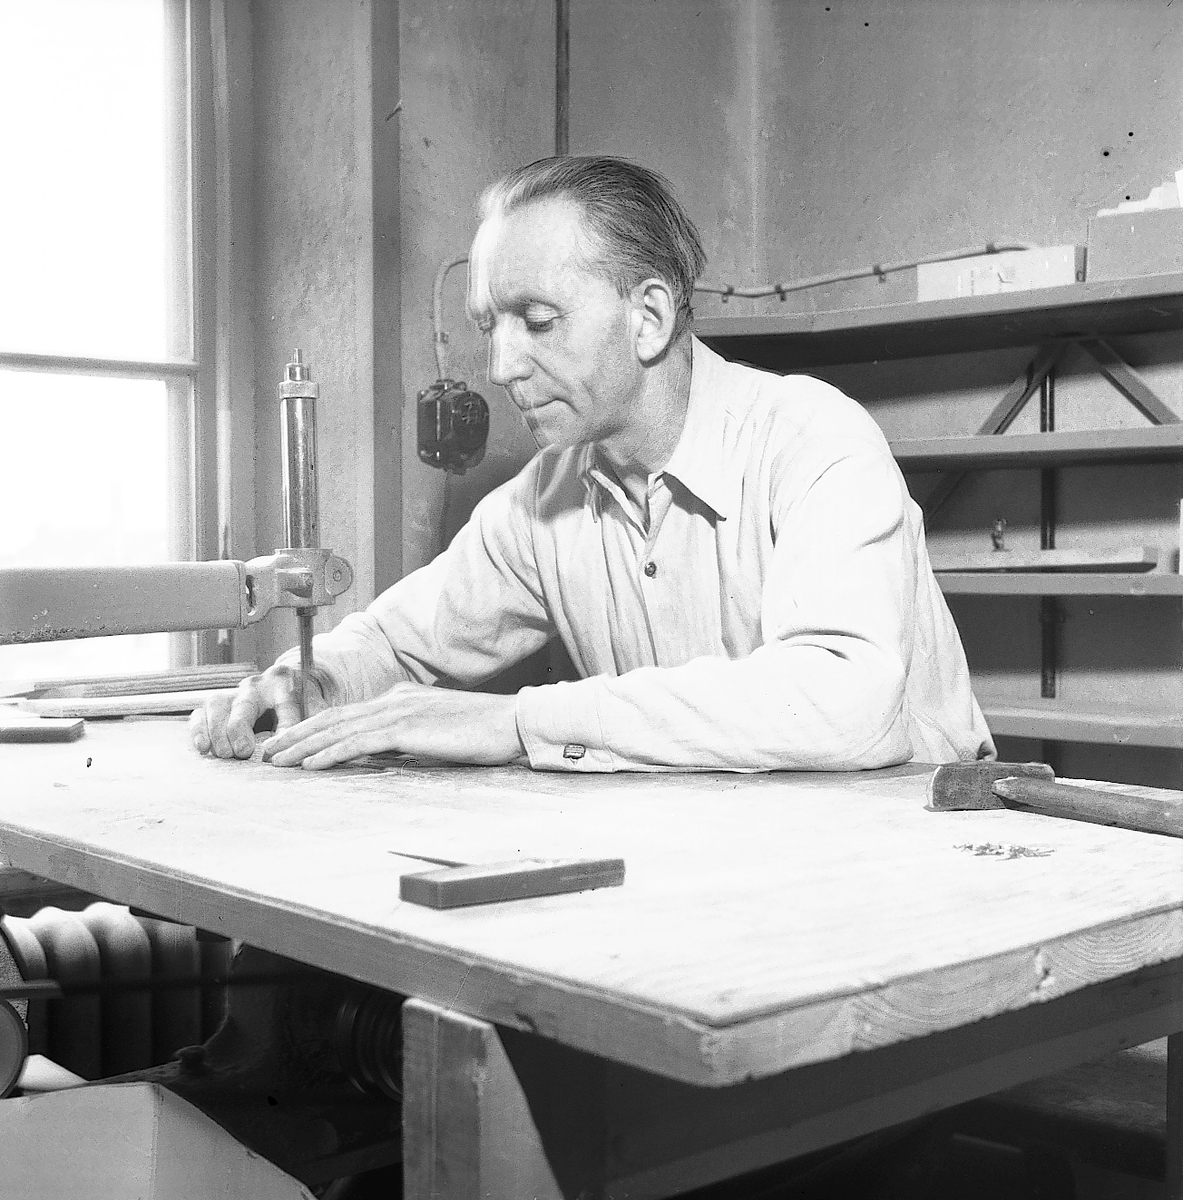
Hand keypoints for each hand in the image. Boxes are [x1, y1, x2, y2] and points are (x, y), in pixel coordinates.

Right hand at [189, 665, 327, 758]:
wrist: (286, 685)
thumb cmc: (301, 701)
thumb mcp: (313, 708)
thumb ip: (312, 723)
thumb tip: (306, 748)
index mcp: (284, 684)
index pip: (286, 705)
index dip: (282, 728)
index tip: (274, 751)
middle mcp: (255, 686)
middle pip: (244, 705)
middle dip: (240, 730)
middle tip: (242, 752)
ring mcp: (233, 693)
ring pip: (217, 705)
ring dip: (217, 732)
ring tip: (224, 754)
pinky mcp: (216, 705)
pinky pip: (200, 713)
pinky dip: (199, 730)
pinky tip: (203, 748)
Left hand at [260, 680, 524, 769]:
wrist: (512, 723)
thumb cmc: (483, 732)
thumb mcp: (437, 733)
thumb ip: (408, 738)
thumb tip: (382, 753)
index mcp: (400, 700)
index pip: (347, 714)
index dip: (313, 728)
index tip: (290, 744)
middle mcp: (394, 701)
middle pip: (333, 718)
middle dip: (295, 735)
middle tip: (267, 751)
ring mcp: (399, 712)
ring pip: (338, 729)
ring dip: (302, 746)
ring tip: (276, 760)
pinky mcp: (406, 728)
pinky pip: (358, 742)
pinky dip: (330, 753)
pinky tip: (311, 765)